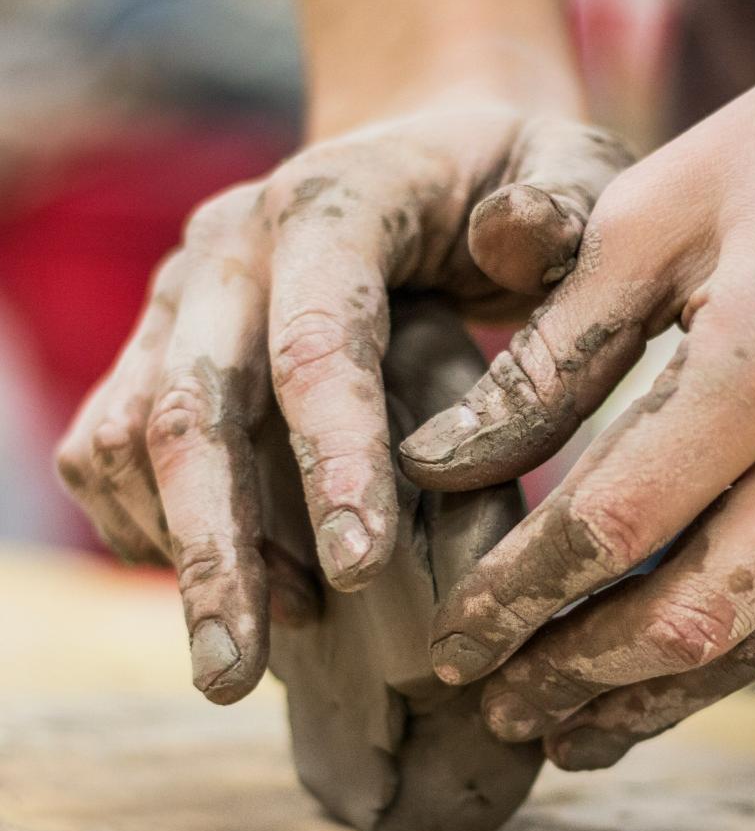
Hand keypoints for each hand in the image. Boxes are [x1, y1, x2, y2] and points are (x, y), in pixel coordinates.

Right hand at [56, 104, 629, 702]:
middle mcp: (231, 250)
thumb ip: (561, 209)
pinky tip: (227, 589)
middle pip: (192, 407)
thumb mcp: (567, 169)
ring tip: (247, 655)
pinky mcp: (159, 348)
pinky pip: (112, 448)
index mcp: (334, 206)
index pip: (319, 339)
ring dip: (180, 553)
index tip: (361, 571)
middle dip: (215, 549)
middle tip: (234, 676)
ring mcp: (182, 301)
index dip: (333, 456)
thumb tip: (510, 238)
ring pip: (130, 438)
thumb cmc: (508, 179)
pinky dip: (152, 529)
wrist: (420, 154)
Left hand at [398, 0, 754, 769]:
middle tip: (499, 709)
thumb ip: (550, 353)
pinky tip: (686, 667)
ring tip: (578, 731)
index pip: (610, 526)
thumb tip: (441, 463)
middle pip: (690, 617)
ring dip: (664, 696)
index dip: (515, 600)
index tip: (450, 646)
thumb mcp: (659, 212)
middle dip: (578, 678)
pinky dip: (752, 649)